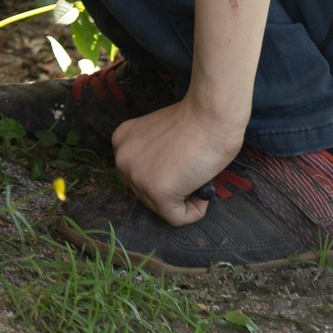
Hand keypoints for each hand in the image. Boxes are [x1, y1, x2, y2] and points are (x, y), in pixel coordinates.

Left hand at [109, 97, 247, 225]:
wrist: (211, 114)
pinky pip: (177, 218)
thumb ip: (153, 156)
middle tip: (191, 171)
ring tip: (197, 175)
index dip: (164, 175)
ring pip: (161, 208)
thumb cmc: (197, 120)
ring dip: (183, 198)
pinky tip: (202, 191)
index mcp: (121, 141)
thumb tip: (166, 180)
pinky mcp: (158, 192)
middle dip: (171, 189)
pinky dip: (195, 211)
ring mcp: (137, 177)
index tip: (180, 164)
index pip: (138, 175)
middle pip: (146, 194)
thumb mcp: (159, 136)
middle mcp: (122, 159)